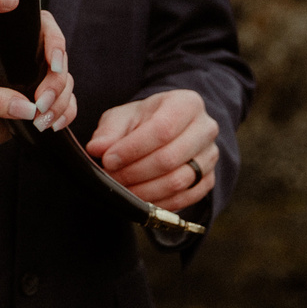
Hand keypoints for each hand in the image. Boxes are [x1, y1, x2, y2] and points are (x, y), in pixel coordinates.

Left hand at [0, 29, 76, 161]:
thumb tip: (26, 106)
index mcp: (3, 50)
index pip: (40, 31)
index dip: (55, 43)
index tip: (54, 64)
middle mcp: (22, 65)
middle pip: (59, 62)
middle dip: (57, 83)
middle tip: (42, 103)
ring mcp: (31, 86)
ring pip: (65, 85)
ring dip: (62, 102)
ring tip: (42, 120)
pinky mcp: (36, 109)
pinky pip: (64, 107)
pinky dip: (66, 114)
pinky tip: (54, 124)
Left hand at [89, 88, 217, 210]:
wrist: (164, 131)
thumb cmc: (141, 122)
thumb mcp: (122, 117)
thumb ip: (109, 132)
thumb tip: (96, 148)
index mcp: (187, 104)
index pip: (162, 129)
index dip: (132, 149)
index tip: (108, 160)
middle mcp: (206, 129)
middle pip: (170, 158)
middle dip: (135, 172)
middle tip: (112, 177)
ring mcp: (210, 156)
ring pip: (179, 181)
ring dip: (145, 191)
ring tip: (122, 190)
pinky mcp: (208, 179)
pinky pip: (185, 198)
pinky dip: (159, 203)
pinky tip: (139, 200)